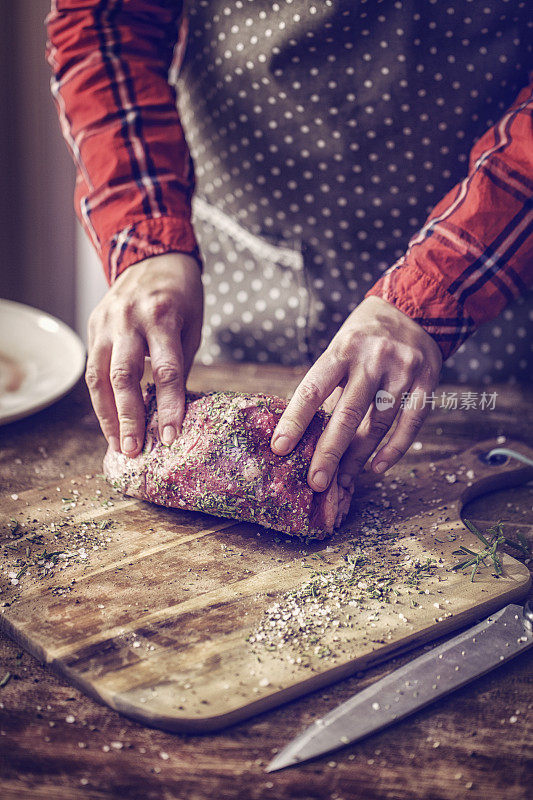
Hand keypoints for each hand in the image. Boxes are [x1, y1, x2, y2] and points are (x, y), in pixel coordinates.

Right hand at [85, 253, 202, 455]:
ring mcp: (106, 322)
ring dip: (108, 415)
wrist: (152, 257)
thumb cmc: (181, 297)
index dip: (168, 405)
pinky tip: (109, 421)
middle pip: (124, 376)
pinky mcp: (93, 326)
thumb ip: (179, 364)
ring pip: (99, 376)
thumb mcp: (191, 326)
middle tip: (134, 450)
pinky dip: (100, 398)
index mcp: (162, 316)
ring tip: (118, 444)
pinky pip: (93, 369)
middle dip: (129, 417)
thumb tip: (172, 411)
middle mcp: (129, 319)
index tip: (170, 436)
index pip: (165, 369)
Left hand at [271, 296, 441, 491]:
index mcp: (341, 350)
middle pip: (348, 413)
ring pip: (379, 423)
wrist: (412, 310)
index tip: (280, 448)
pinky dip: (394, 450)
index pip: (313, 389)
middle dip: (329, 451)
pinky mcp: (428, 381)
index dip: (295, 421)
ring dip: (360, 457)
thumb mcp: (339, 351)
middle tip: (316, 481)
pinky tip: (376, 467)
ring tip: (344, 479)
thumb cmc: (364, 338)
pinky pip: (410, 424)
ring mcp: (402, 370)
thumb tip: (306, 436)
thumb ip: (328, 389)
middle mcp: (372, 358)